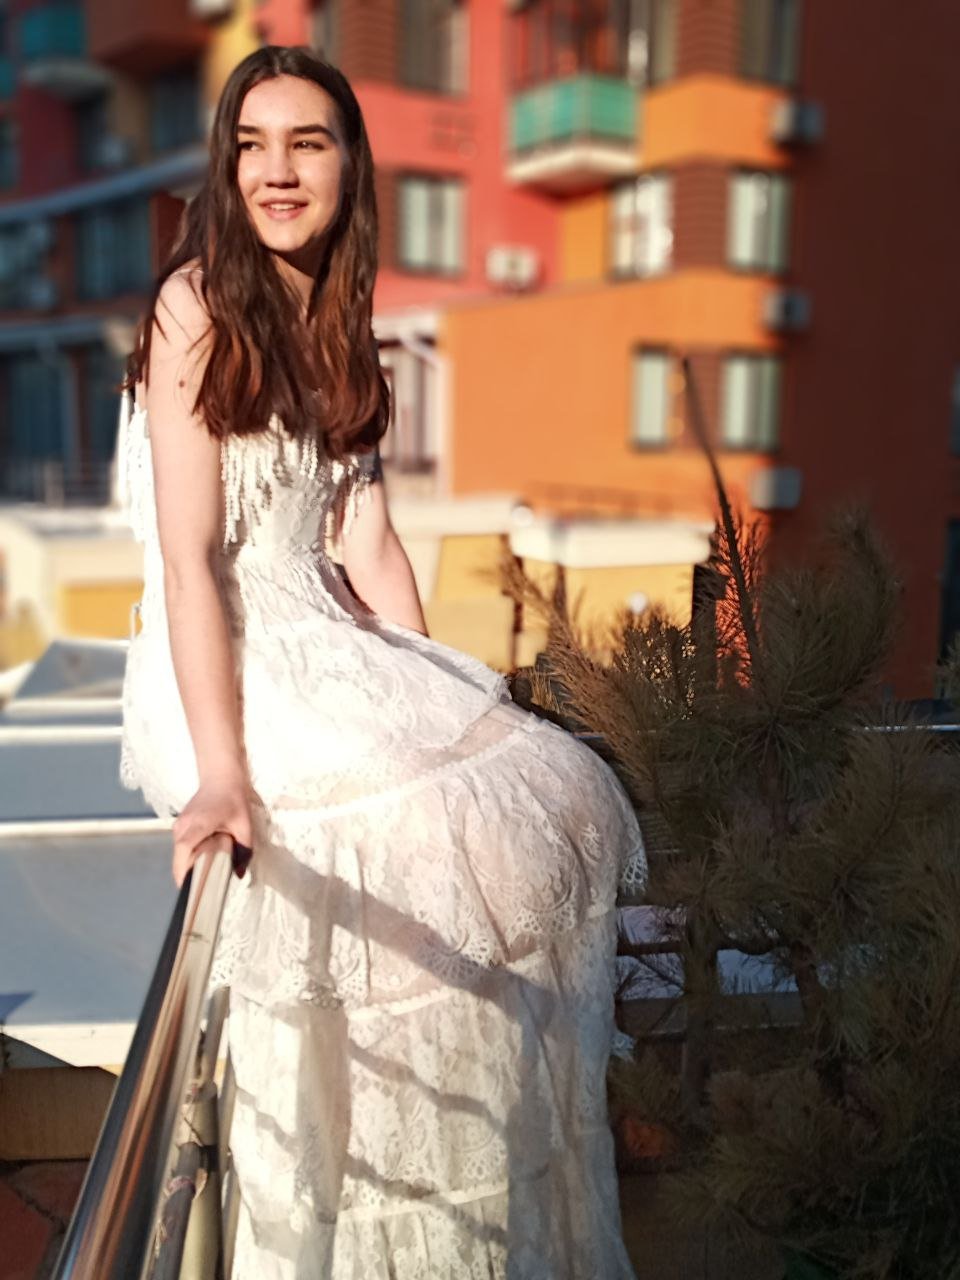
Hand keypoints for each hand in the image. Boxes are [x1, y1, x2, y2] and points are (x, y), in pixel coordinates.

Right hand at [171, 771, 252, 888]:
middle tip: (200, 888)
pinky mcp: (179, 825)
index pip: (185, 847)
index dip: (183, 868)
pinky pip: (180, 845)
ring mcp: (179, 824)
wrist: (221, 778)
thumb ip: (244, 851)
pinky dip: (187, 855)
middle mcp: (184, 824)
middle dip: (186, 873)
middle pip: (179, 855)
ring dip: (187, 864)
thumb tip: (239, 874)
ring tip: (203, 874)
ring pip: (178, 851)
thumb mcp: (244, 826)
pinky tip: (201, 859)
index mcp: (200, 823)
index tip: (186, 886)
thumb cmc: (233, 799)